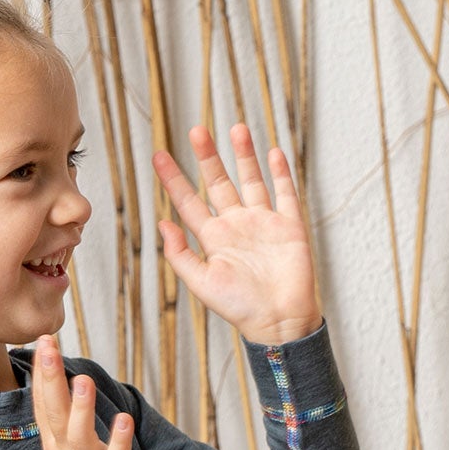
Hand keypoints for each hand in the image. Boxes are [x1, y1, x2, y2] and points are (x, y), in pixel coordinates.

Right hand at [31, 335, 154, 449]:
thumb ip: (61, 419)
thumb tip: (58, 380)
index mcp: (55, 445)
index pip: (42, 404)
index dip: (42, 374)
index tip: (42, 342)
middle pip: (53, 414)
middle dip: (51, 380)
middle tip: (48, 346)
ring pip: (80, 437)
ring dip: (81, 409)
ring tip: (83, 380)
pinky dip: (119, 441)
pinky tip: (124, 420)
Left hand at [154, 123, 322, 344]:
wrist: (279, 321)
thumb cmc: (240, 308)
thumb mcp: (201, 283)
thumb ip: (180, 254)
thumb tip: (163, 223)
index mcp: (214, 238)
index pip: (189, 201)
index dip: (173, 179)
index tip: (158, 156)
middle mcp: (237, 225)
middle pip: (219, 183)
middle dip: (207, 157)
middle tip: (196, 130)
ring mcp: (264, 223)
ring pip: (252, 181)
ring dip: (244, 155)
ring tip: (236, 128)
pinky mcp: (289, 227)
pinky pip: (285, 194)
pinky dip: (281, 173)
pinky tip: (273, 153)